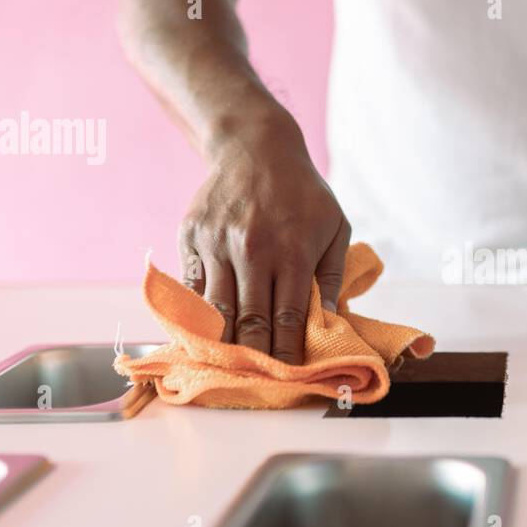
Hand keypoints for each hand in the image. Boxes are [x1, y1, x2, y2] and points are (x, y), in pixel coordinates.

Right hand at [178, 118, 350, 362]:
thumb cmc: (303, 193)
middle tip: (254, 380)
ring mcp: (217, 242)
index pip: (286, 318)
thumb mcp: (335, 227)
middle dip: (252, 356)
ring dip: (220, 342)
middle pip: (248, 320)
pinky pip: (192, 285)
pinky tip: (201, 333)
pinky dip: (196, 312)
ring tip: (224, 367)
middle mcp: (252, 249)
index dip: (284, 352)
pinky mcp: (191, 236)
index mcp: (293, 251)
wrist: (254, 146)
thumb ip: (333, 276)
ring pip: (214, 308)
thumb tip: (332, 321)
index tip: (285, 375)